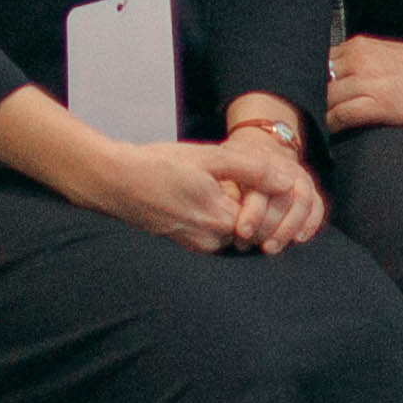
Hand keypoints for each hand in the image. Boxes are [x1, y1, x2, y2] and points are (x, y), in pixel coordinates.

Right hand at [91, 129, 329, 254]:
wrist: (115, 181)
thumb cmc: (159, 165)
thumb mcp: (208, 158)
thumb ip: (251, 170)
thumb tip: (287, 180)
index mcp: (222, 220)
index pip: (269, 220)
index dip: (275, 198)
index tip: (272, 178)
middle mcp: (213, 241)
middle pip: (255, 229)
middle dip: (260, 206)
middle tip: (253, 178)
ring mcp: (198, 244)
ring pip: (235, 230)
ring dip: (240, 211)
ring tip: (229, 183)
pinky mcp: (186, 242)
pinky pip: (216, 233)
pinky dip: (221, 216)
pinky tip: (209, 192)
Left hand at [215, 118, 328, 252]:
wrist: (261, 147)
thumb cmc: (236, 165)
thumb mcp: (225, 169)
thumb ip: (226, 190)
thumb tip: (227, 217)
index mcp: (260, 161)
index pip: (262, 189)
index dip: (253, 214)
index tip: (242, 232)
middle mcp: (284, 167)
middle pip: (284, 199)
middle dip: (269, 227)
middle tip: (254, 245)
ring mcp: (300, 177)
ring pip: (303, 203)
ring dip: (288, 229)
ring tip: (271, 247)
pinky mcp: (310, 189)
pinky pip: (317, 206)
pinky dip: (310, 224)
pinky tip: (298, 239)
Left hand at [320, 35, 402, 134]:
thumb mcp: (387, 53)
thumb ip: (361, 61)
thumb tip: (340, 77)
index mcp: (360, 46)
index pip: (322, 62)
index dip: (315, 80)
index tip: (311, 93)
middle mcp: (358, 60)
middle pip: (320, 80)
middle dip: (314, 96)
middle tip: (308, 112)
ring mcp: (366, 82)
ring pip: (327, 98)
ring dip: (320, 112)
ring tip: (317, 125)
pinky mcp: (377, 105)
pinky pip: (341, 116)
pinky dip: (332, 124)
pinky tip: (331, 132)